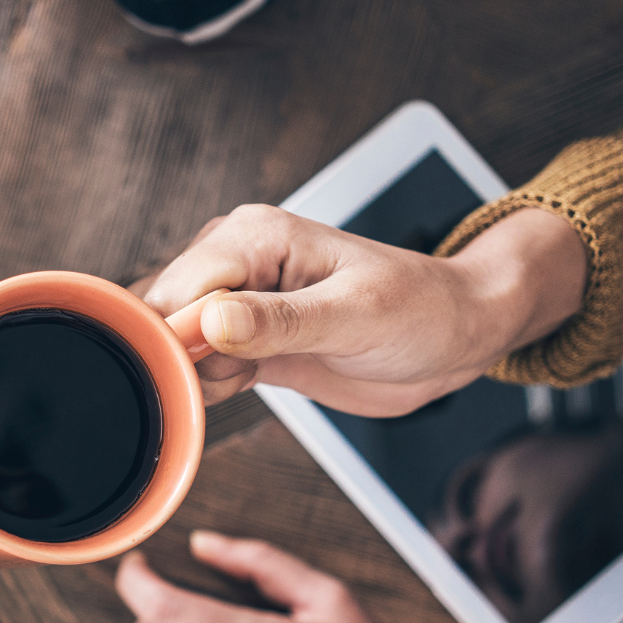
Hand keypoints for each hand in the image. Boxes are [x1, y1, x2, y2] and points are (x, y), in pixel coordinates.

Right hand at [140, 204, 587, 415]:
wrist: (458, 336)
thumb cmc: (424, 310)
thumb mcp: (356, 316)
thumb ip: (280, 322)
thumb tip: (211, 322)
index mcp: (256, 236)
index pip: (180, 286)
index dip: (178, 335)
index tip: (200, 372)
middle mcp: (236, 262)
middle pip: (163, 315)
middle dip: (180, 358)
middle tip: (232, 380)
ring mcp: (237, 302)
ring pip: (173, 344)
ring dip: (193, 376)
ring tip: (248, 379)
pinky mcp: (245, 339)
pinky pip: (197, 365)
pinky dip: (207, 386)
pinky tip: (243, 387)